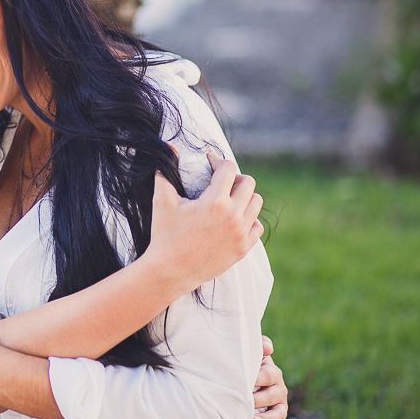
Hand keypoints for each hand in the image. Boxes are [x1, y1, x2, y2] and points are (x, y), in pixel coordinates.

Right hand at [145, 151, 263, 293]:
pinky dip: (248, 219)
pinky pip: (257, 225)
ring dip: (243, 197)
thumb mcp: (162, 201)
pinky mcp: (243, 248)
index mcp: (215, 202)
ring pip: (256, 203)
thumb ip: (166, 172)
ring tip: (227, 199)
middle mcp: (233, 216)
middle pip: (248, 183)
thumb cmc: (164, 235)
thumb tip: (169, 147)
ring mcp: (240, 233)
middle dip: (233, 177)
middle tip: (219, 181)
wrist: (170, 271)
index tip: (209, 164)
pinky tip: (232, 219)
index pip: (229, 168)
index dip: (218, 161)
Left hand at [253, 335, 288, 418]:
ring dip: (267, 418)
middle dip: (260, 399)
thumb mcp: (253, 351)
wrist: (246, 371)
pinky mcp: (276, 417)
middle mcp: (278, 388)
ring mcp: (278, 404)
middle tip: (246, 402)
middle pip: (273, 395)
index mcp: (272, 372)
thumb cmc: (247, 360)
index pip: (268, 375)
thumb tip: (267, 348)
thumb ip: (260, 345)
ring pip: (278, 413)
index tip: (244, 381)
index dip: (257, 378)